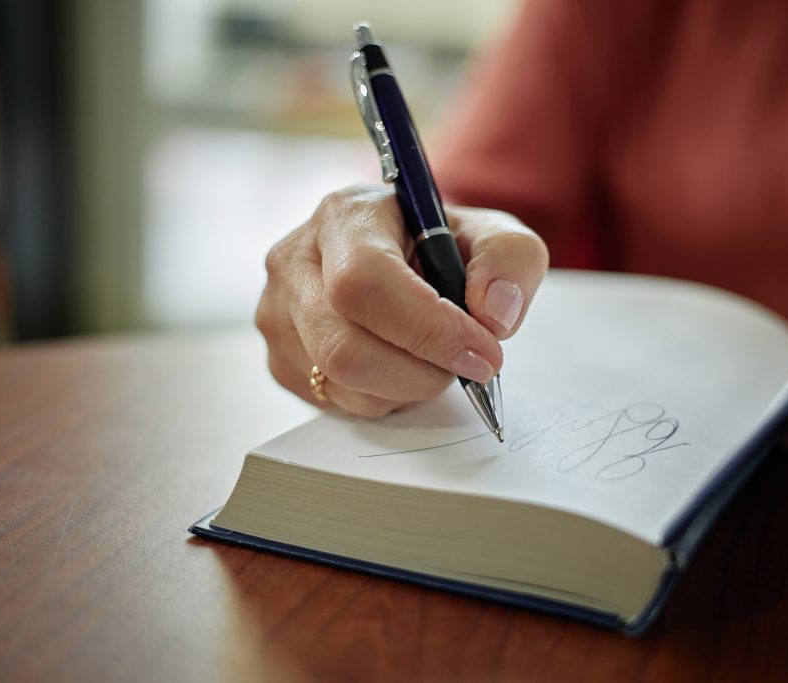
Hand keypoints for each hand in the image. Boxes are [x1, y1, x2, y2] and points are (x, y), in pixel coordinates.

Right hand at [256, 185, 548, 416]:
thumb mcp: (491, 234)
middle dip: (421, 372)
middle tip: (470, 367)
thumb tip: (494, 315)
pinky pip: (335, 402)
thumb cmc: (442, 245)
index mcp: (344, 215)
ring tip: (434, 358)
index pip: (366, 282)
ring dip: (407, 388)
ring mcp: (277, 312)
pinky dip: (385, 398)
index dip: (427, 329)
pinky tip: (402, 365)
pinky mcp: (279, 357)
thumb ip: (510, 260)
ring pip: (341, 383)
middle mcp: (294, 260)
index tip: (483, 353)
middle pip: (344, 347)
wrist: (402, 256)